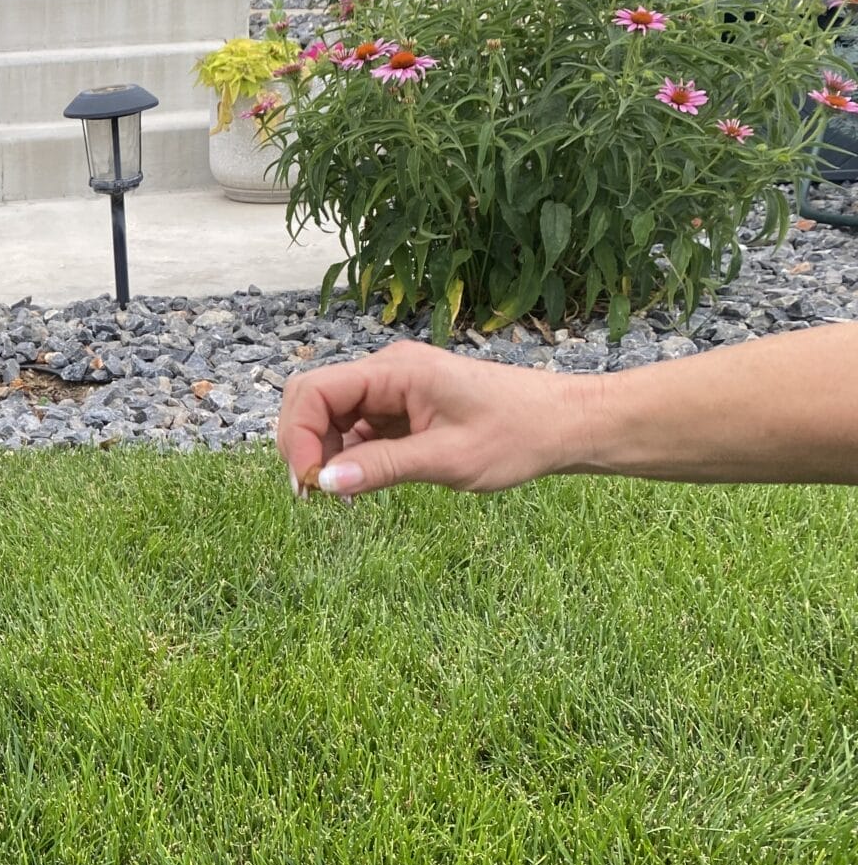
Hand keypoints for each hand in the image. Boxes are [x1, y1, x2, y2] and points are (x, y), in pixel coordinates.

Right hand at [277, 342, 588, 496]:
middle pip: (313, 398)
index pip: (315, 391)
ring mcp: (393, 387)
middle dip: (303, 443)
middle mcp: (387, 371)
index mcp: (397, 370)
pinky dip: (348, 453)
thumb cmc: (518, 434)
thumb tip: (325, 482)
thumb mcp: (448, 459)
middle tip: (315, 492)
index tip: (310, 483)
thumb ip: (383, 467)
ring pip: (330, 414)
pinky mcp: (401, 406)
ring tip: (341, 494)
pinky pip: (356, 425)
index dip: (299, 436)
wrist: (564, 424)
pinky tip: (362, 481)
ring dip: (325, 451)